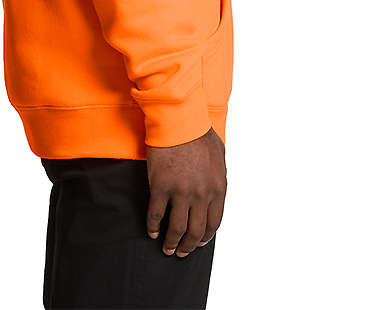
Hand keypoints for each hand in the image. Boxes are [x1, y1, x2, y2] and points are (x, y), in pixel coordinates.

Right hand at [146, 127, 226, 256]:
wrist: (179, 120)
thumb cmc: (199, 133)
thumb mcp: (220, 155)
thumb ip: (219, 176)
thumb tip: (215, 188)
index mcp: (218, 188)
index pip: (214, 222)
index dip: (206, 236)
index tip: (200, 242)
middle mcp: (202, 195)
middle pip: (196, 231)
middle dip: (189, 246)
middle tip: (182, 252)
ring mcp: (181, 192)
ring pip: (177, 228)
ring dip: (172, 243)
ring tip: (167, 248)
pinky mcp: (160, 187)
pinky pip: (156, 215)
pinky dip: (153, 227)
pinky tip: (152, 232)